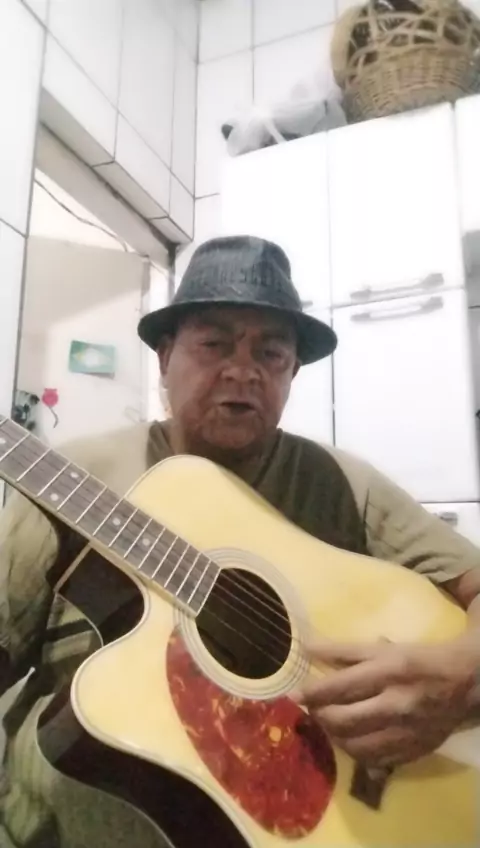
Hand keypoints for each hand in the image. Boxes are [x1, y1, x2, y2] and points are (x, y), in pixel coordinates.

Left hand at [296, 638, 477, 768]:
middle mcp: (397, 703)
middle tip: (309, 706)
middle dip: (319, 714)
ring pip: (355, 744)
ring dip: (332, 734)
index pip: (340, 686)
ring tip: (325, 721)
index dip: (312, 691)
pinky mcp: (413, 751)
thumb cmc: (419, 659)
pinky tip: (347, 738)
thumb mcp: (384, 647)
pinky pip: (373, 759)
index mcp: (389, 671)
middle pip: (343, 719)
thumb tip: (308, 649)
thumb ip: (345, 650)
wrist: (466, 683)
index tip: (293, 692)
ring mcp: (405, 731)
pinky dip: (354, 750)